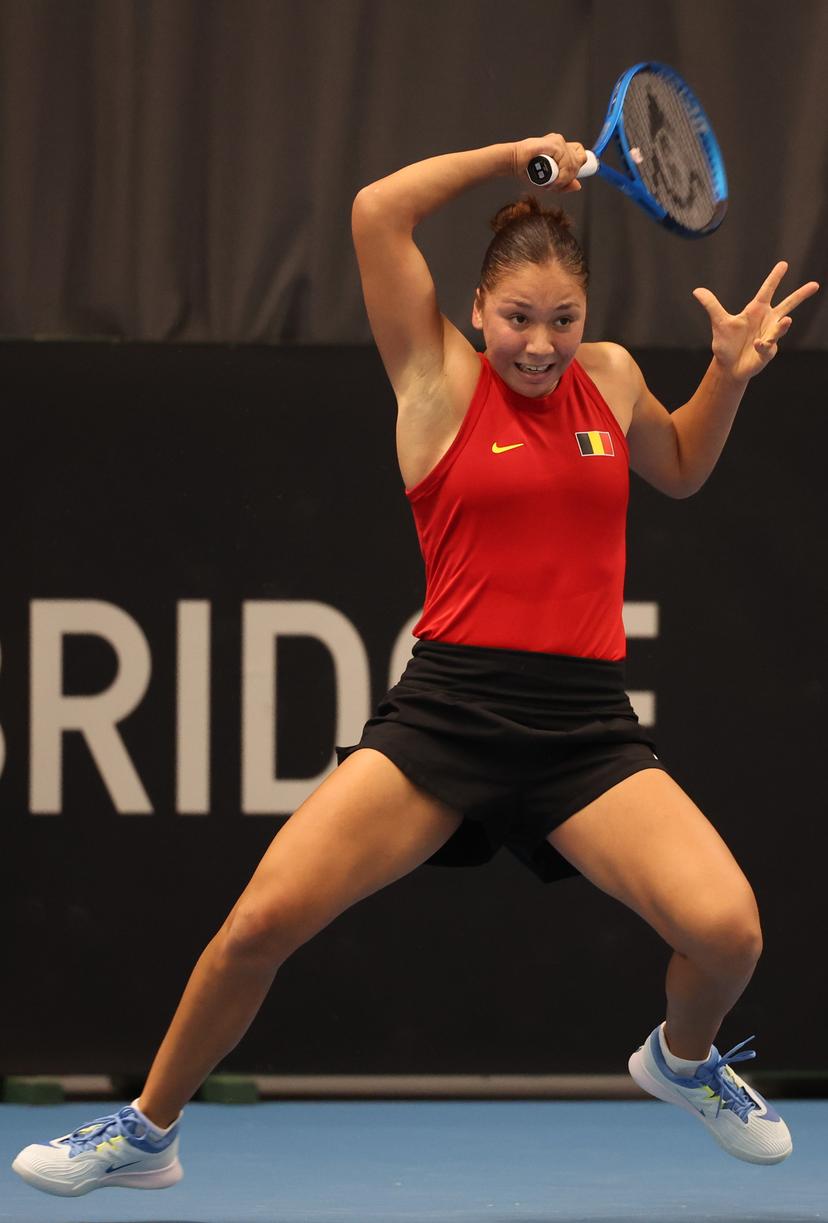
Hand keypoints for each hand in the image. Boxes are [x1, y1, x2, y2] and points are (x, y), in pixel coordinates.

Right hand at [512, 134, 586, 192]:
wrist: (513, 163)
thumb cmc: (527, 170)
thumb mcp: (549, 182)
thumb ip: (564, 183)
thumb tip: (578, 185)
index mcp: (561, 147)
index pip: (580, 154)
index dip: (576, 167)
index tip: (566, 177)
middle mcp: (561, 142)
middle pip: (579, 160)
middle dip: (570, 176)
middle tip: (556, 183)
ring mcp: (558, 141)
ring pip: (573, 164)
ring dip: (564, 179)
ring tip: (551, 184)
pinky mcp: (555, 144)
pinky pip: (566, 164)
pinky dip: (561, 176)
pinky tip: (552, 180)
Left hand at [693, 262, 819, 381]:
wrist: (728, 366)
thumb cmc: (726, 343)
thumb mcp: (719, 323)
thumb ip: (711, 305)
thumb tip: (697, 290)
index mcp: (756, 310)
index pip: (767, 290)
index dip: (774, 278)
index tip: (783, 264)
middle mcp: (767, 320)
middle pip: (787, 305)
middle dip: (800, 295)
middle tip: (815, 285)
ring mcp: (770, 335)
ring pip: (781, 326)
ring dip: (782, 325)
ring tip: (786, 320)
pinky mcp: (769, 351)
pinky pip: (767, 345)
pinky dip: (763, 344)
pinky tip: (758, 344)